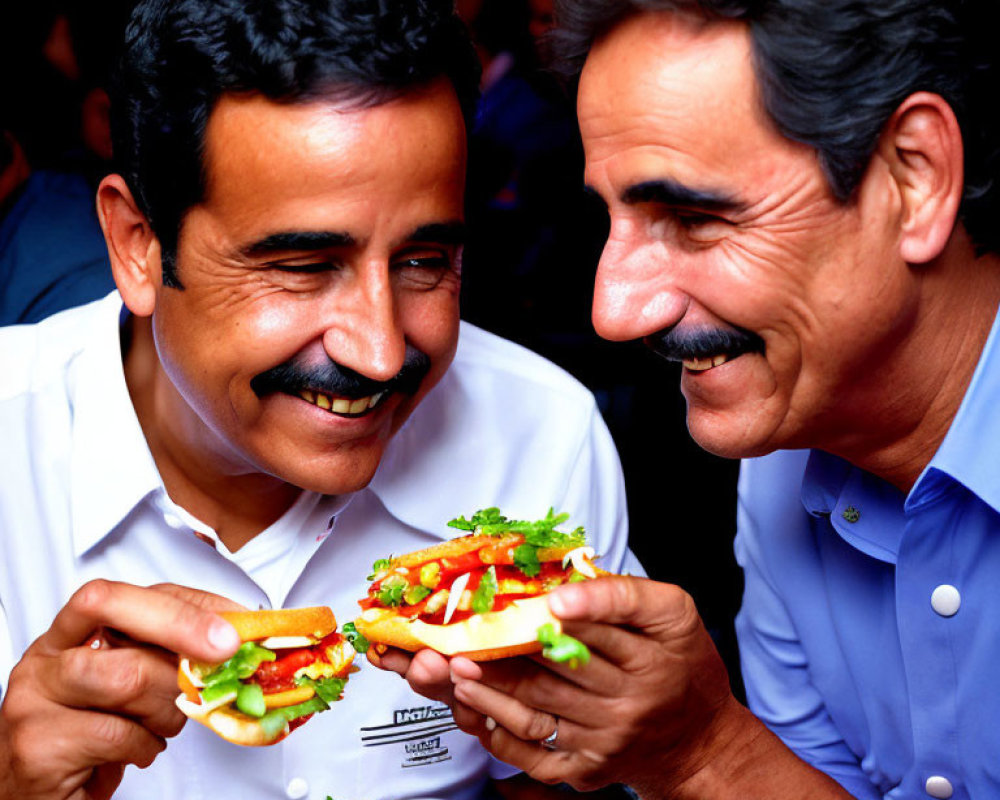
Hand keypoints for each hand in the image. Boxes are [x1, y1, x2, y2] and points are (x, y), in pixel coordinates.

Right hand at [0, 580, 243, 799]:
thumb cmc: (94, 738)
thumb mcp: (134, 686)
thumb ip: (169, 655)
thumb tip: (238, 635)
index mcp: (69, 633)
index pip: (121, 595)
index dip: (181, 603)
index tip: (231, 620)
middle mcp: (45, 657)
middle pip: (119, 620)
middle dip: (184, 631)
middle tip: (227, 652)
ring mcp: (34, 698)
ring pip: (127, 678)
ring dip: (167, 705)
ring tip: (163, 724)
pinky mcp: (38, 744)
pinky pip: (118, 733)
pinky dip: (146, 745)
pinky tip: (140, 750)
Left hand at [434, 576, 737, 795]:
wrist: (700, 743)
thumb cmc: (682, 667)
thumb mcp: (674, 617)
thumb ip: (625, 595)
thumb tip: (562, 582)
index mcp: (662, 642)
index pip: (622, 614)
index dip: (587, 605)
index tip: (553, 601)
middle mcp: (639, 690)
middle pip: (566, 662)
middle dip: (513, 646)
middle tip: (467, 633)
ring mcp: (612, 732)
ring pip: (542, 705)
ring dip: (494, 687)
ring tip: (458, 669)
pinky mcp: (592, 765)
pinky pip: (539, 751)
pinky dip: (503, 733)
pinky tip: (477, 711)